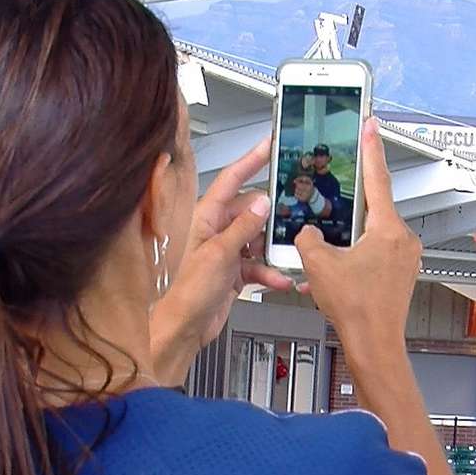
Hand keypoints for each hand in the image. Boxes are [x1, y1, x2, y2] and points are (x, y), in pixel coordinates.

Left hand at [151, 138, 293, 379]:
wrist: (182, 328)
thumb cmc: (184, 293)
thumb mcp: (220, 254)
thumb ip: (243, 227)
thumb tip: (262, 203)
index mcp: (203, 217)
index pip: (230, 180)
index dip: (250, 160)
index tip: (269, 145)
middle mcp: (213, 230)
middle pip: (251, 211)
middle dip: (272, 218)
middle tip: (293, 218)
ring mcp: (224, 251)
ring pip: (258, 239)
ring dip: (272, 251)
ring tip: (286, 257)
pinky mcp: (232, 272)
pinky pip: (258, 264)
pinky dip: (270, 272)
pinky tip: (278, 280)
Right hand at [295, 118, 420, 345]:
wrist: (374, 344)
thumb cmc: (357, 310)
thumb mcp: (317, 265)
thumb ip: (307, 238)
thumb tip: (307, 232)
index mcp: (388, 229)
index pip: (378, 178)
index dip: (371, 148)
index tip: (371, 126)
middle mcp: (404, 239)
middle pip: (375, 207)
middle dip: (352, 203)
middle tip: (339, 192)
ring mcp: (406, 257)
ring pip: (375, 231)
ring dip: (353, 234)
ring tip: (334, 247)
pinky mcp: (402, 272)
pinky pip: (379, 251)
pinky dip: (359, 252)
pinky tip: (342, 265)